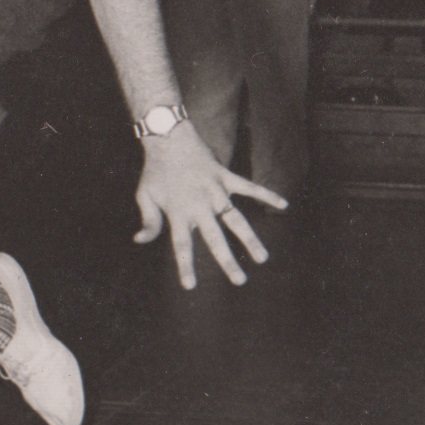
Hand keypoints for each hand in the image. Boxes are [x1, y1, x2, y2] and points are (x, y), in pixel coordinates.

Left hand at [130, 124, 286, 288]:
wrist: (168, 137)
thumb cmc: (155, 171)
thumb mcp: (145, 196)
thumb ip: (148, 221)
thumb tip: (140, 241)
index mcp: (179, 212)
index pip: (182, 246)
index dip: (186, 266)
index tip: (190, 286)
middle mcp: (199, 205)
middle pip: (215, 238)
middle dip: (228, 261)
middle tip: (240, 281)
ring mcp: (215, 191)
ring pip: (237, 219)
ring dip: (251, 239)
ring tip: (263, 258)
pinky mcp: (226, 177)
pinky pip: (250, 187)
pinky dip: (267, 194)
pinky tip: (284, 205)